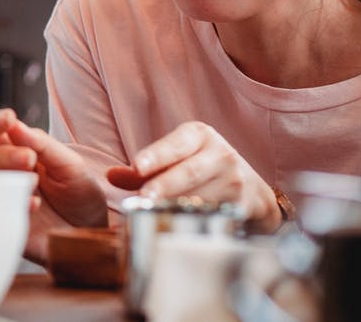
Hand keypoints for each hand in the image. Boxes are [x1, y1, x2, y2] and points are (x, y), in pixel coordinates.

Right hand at [0, 109, 107, 228]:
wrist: (90, 229)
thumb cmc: (77, 191)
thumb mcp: (69, 164)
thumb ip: (43, 145)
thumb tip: (15, 125)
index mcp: (10, 151)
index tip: (8, 119)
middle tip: (28, 158)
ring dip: (1, 179)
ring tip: (34, 182)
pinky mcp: (2, 224)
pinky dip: (11, 206)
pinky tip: (35, 205)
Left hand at [105, 121, 280, 231]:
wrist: (250, 188)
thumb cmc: (199, 168)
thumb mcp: (175, 158)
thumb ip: (143, 169)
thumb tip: (111, 176)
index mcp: (199, 135)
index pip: (176, 144)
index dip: (156, 155)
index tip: (137, 167)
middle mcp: (220, 153)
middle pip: (189, 171)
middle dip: (165, 185)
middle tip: (143, 197)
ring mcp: (234, 180)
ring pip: (200, 196)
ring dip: (175, 206)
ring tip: (153, 213)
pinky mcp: (241, 204)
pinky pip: (212, 214)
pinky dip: (192, 220)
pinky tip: (176, 225)